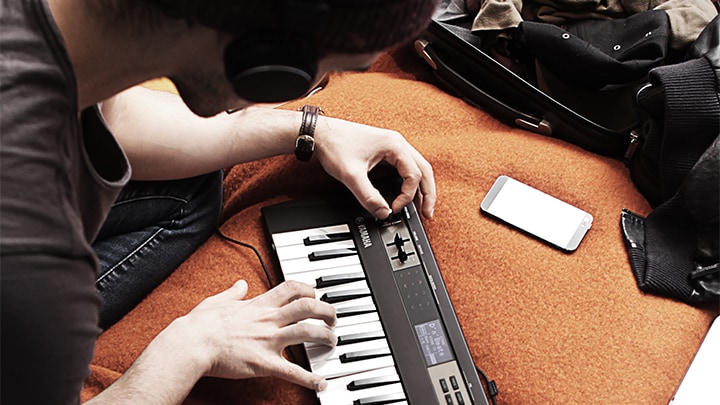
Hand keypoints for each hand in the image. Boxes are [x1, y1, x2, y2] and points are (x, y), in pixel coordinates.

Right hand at [180, 280, 336, 390]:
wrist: (192, 344)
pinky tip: (322, 383)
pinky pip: (292, 371)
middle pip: (308, 307)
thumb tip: (239, 285)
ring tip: (332, 342)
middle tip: (333, 319)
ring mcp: (269, 340)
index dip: (309, 289)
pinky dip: (310, 378)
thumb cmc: (200, 325)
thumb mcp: (217, 301)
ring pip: (307, 332)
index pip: (292, 288)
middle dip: (326, 311)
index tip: (316, 295)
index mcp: (259, 305)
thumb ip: (233, 293)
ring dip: (325, 337)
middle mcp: (269, 320)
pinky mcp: (264, 363)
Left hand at [313, 116, 435, 219]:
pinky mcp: (384, 150)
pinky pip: (405, 166)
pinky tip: (406, 192)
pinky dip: (409, 181)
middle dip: (427, 193)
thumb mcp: (351, 176)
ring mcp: (392, 145)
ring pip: (416, 167)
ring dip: (420, 187)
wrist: (319, 133)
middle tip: (427, 213)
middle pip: (424, 170)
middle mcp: (397, 143)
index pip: (414, 175)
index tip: (393, 207)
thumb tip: (383, 212)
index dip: (406, 196)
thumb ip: (369, 197)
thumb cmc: (334, 145)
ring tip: (422, 207)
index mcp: (394, 145)